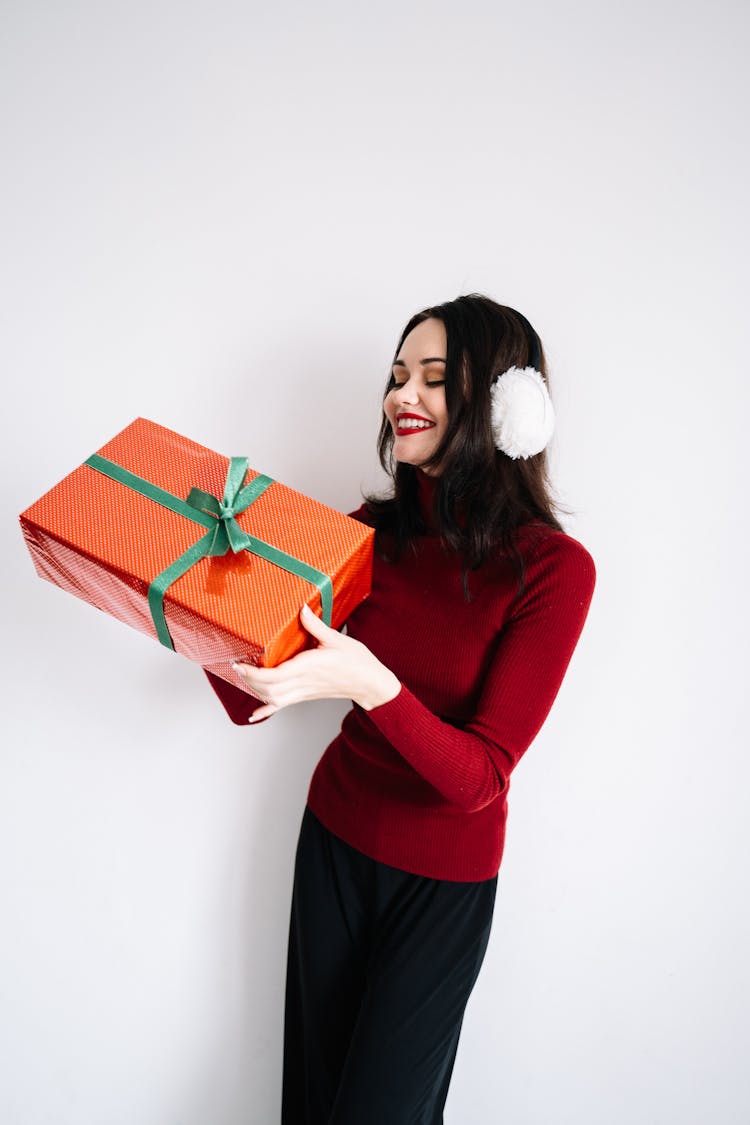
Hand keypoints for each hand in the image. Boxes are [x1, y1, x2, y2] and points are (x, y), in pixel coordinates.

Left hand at [232, 604, 400, 722]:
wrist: (370, 683)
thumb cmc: (357, 661)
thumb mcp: (336, 638)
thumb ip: (315, 625)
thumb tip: (302, 609)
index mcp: (308, 666)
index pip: (274, 675)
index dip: (253, 672)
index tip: (240, 663)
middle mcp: (303, 682)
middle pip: (268, 688)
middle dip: (248, 680)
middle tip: (236, 666)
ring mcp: (304, 692)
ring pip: (273, 698)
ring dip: (255, 690)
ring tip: (243, 677)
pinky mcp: (306, 696)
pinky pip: (283, 706)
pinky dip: (266, 710)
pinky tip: (254, 715)